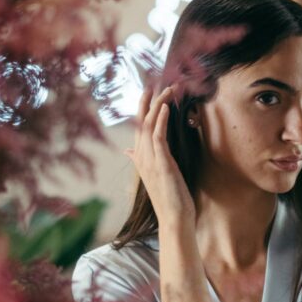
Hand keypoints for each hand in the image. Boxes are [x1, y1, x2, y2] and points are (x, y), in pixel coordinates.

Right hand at [125, 86, 195, 228]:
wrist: (174, 218)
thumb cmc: (169, 198)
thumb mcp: (154, 175)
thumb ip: (141, 160)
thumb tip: (127, 150)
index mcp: (140, 158)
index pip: (138, 127)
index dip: (142, 109)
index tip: (149, 92)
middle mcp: (141, 157)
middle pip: (140, 122)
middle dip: (146, 101)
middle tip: (153, 82)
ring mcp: (149, 160)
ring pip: (148, 125)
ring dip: (157, 105)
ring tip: (166, 88)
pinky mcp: (161, 163)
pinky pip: (157, 136)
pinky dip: (160, 119)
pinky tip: (166, 106)